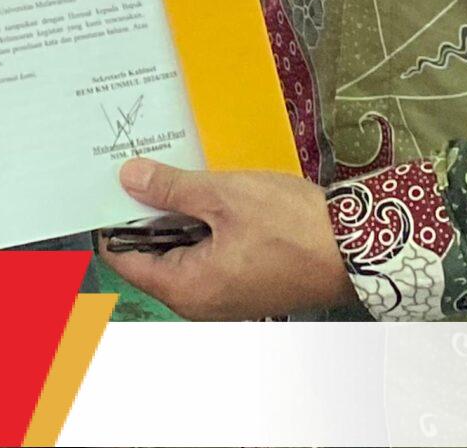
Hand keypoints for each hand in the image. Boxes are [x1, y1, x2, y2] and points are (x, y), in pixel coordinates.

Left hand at [96, 159, 349, 320]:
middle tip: (143, 164)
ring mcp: (223, 295)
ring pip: (181, 250)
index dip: (113, 220)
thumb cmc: (292, 227)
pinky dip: (202, 223)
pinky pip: (207, 252)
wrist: (356, 249)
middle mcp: (199, 301)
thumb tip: (128, 178)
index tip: (110, 183)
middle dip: (146, 211)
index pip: (124, 259)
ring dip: (177, 214)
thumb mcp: (224, 196)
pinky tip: (210, 191)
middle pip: (151, 254)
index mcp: (186, 289)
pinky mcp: (243, 283)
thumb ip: (171, 189)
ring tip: (178, 171)